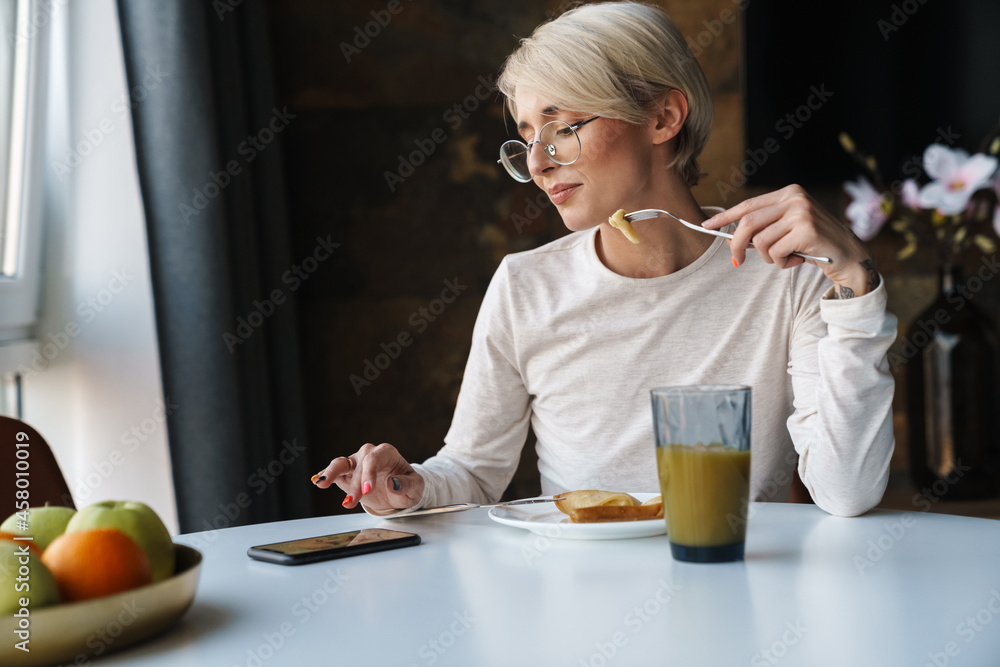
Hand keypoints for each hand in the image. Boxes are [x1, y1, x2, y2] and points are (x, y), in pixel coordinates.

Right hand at [311, 443, 423, 511]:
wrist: (399, 489)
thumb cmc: (408, 484)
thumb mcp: (416, 486)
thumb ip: (406, 484)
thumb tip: (392, 483)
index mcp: (386, 453)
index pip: (374, 459)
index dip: (369, 474)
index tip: (367, 490)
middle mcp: (369, 454)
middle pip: (358, 465)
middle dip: (354, 485)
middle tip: (352, 502)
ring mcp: (356, 463)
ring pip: (340, 463)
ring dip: (332, 474)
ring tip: (322, 484)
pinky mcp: (347, 474)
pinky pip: (334, 472)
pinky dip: (325, 475)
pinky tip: (318, 481)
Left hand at [702, 184, 879, 296]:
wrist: (848, 255)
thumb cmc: (814, 243)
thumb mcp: (787, 229)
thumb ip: (764, 228)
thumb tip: (731, 238)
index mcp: (788, 193)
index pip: (748, 205)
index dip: (725, 217)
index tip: (706, 226)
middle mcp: (795, 198)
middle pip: (748, 223)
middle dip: (737, 245)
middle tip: (737, 261)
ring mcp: (801, 213)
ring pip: (761, 242)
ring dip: (768, 258)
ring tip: (786, 257)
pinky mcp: (806, 231)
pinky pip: (775, 253)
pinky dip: (781, 263)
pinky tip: (798, 260)